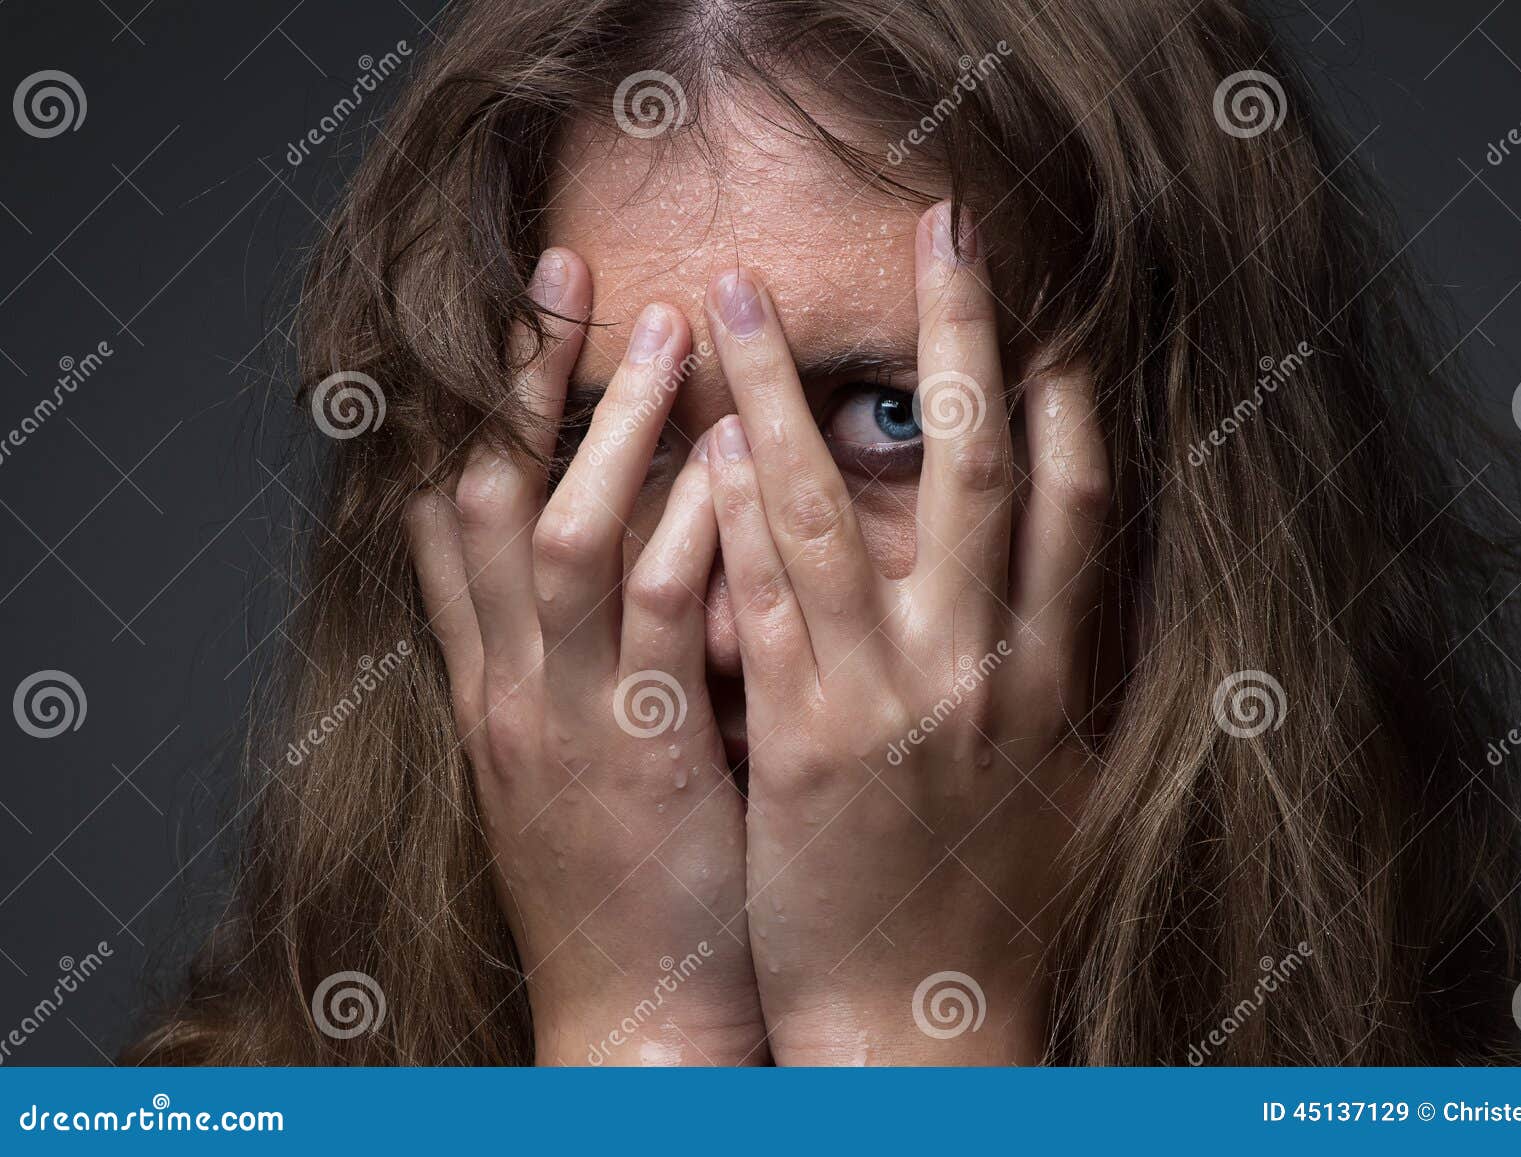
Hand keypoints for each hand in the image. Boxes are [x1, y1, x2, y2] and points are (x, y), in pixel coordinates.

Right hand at [407, 249, 766, 1065]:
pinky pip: (661, 618)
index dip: (468, 406)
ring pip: (564, 535)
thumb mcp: (574, 764)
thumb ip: (584, 658)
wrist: (635, 1019)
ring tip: (668, 320)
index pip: (447, 519)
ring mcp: (569, 718)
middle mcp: (511, 686)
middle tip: (563, 265)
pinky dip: (689, 525)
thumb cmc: (626, 886)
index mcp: (493, 685)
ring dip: (611, 424)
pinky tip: (734, 452)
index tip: (507, 319)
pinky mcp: (645, 756)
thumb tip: (626, 552)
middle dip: (518, 376)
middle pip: (485, 495)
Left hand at [702, 203, 1108, 1063]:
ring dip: (785, 394)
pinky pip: (761, 603)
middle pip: (983, 471)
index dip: (1074, 395)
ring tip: (738, 297)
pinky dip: (729, 513)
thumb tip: (1061, 586)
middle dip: (967, 336)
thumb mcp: (1054, 784)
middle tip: (947, 224)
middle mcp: (985, 671)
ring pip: (836, 514)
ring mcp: (892, 701)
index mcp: (1056, 679)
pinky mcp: (801, 741)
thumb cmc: (987, 907)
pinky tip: (697, 438)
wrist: (924, 1025)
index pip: (1084, 508)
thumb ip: (1055, 675)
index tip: (1052, 308)